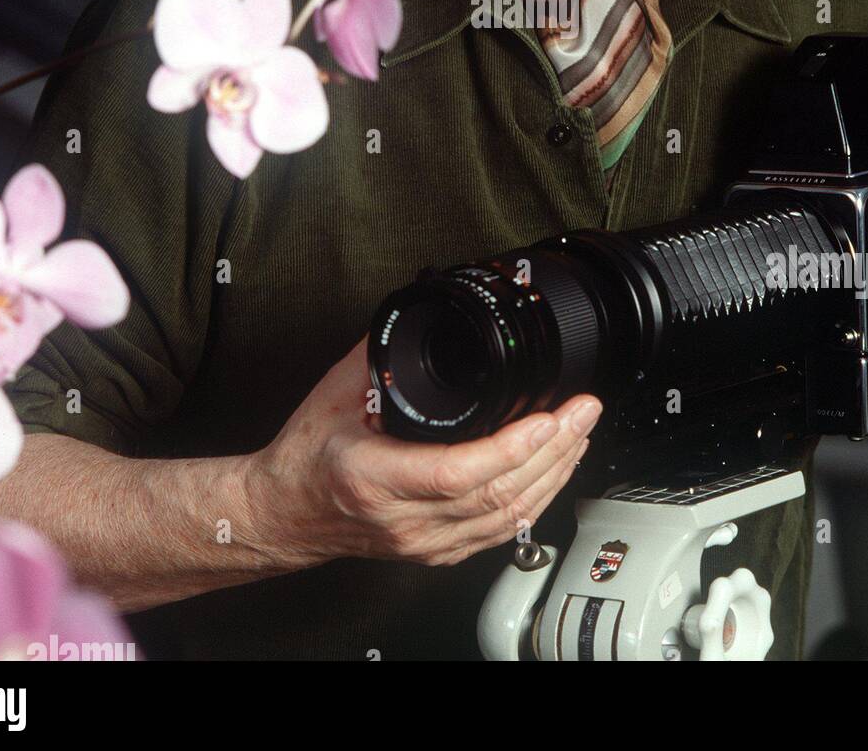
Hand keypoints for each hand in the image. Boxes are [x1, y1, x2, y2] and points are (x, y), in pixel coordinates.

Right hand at [245, 339, 600, 569]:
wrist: (283, 514)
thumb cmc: (306, 456)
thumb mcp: (336, 392)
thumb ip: (383, 355)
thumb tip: (425, 314)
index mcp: (376, 478)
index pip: (457, 473)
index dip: (511, 448)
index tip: (547, 417)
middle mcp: (405, 520)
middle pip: (496, 496)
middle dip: (553, 451)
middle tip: (583, 411)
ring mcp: (425, 543)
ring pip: (507, 519)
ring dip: (554, 474)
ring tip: (580, 433)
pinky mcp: (438, 553)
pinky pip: (501, 532)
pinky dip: (537, 498)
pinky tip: (555, 470)